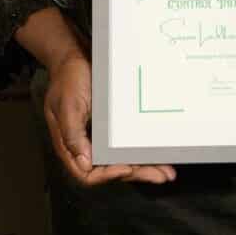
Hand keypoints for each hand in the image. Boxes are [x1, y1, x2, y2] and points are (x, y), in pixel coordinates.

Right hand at [44, 51, 175, 186]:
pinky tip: (159, 154)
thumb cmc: (69, 80)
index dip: (108, 175)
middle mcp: (87, 145)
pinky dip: (143, 151)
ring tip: (167, 172)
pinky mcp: (113, 127)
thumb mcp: (67, 106)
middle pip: (112, 169)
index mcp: (72, 145)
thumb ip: (72, 135)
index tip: (127, 169)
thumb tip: (83, 162)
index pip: (88, 173)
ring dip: (145, 167)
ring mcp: (101, 137)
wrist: (75, 58)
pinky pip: (128, 144)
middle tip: (162, 176)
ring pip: (124, 160)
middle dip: (138, 174)